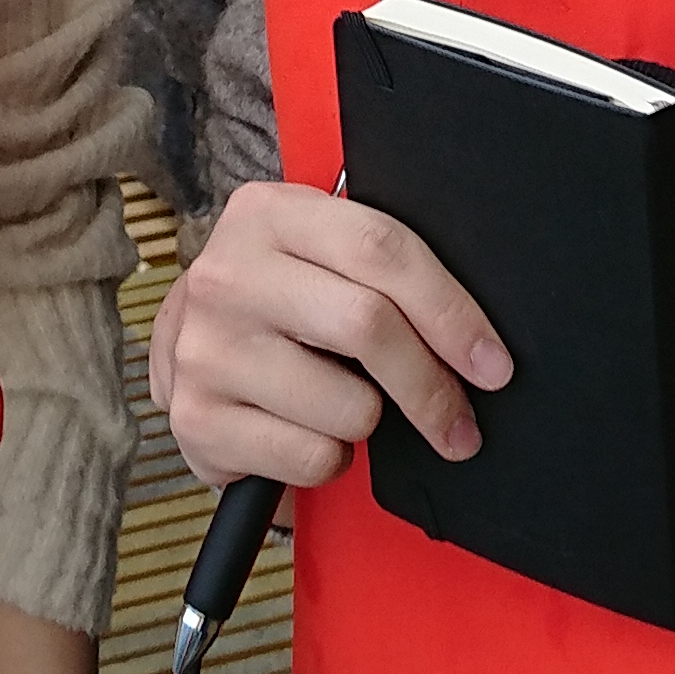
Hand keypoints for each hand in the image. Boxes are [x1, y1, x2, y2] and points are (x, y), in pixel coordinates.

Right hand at [151, 178, 509, 486]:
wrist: (183, 348)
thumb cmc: (279, 302)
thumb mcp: (317, 256)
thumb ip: (380, 266)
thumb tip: (476, 334)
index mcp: (269, 215)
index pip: (382, 249)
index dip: (451, 310)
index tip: (491, 362)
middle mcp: (228, 276)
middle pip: (368, 325)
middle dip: (431, 384)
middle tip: (459, 420)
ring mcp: (207, 350)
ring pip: (348, 406)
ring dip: (370, 422)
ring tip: (342, 404)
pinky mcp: (199, 421)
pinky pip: (313, 457)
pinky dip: (330, 459)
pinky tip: (306, 430)